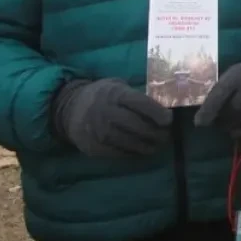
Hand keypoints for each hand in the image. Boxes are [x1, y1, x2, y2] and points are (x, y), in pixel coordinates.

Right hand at [51, 78, 172, 157]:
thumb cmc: (103, 96)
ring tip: (157, 146)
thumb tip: (162, 108)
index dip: (157, 113)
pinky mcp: (93, 147)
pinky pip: (118, 153)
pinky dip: (132, 154)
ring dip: (147, 146)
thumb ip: (136, 96)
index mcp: (115, 94)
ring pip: (129, 142)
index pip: (140, 103)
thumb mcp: (117, 87)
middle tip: (166, 136)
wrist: (71, 109)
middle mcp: (106, 112)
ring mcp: (98, 131)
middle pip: (137, 125)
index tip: (169, 120)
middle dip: (156, 133)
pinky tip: (140, 151)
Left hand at [193, 62, 240, 138]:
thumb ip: (218, 92)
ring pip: (236, 125)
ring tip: (231, 118)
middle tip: (218, 118)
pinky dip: (240, 129)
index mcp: (236, 77)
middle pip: (226, 114)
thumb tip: (202, 117)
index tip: (199, 123)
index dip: (207, 111)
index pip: (219, 96)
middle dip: (218, 119)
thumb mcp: (232, 76)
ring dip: (228, 125)